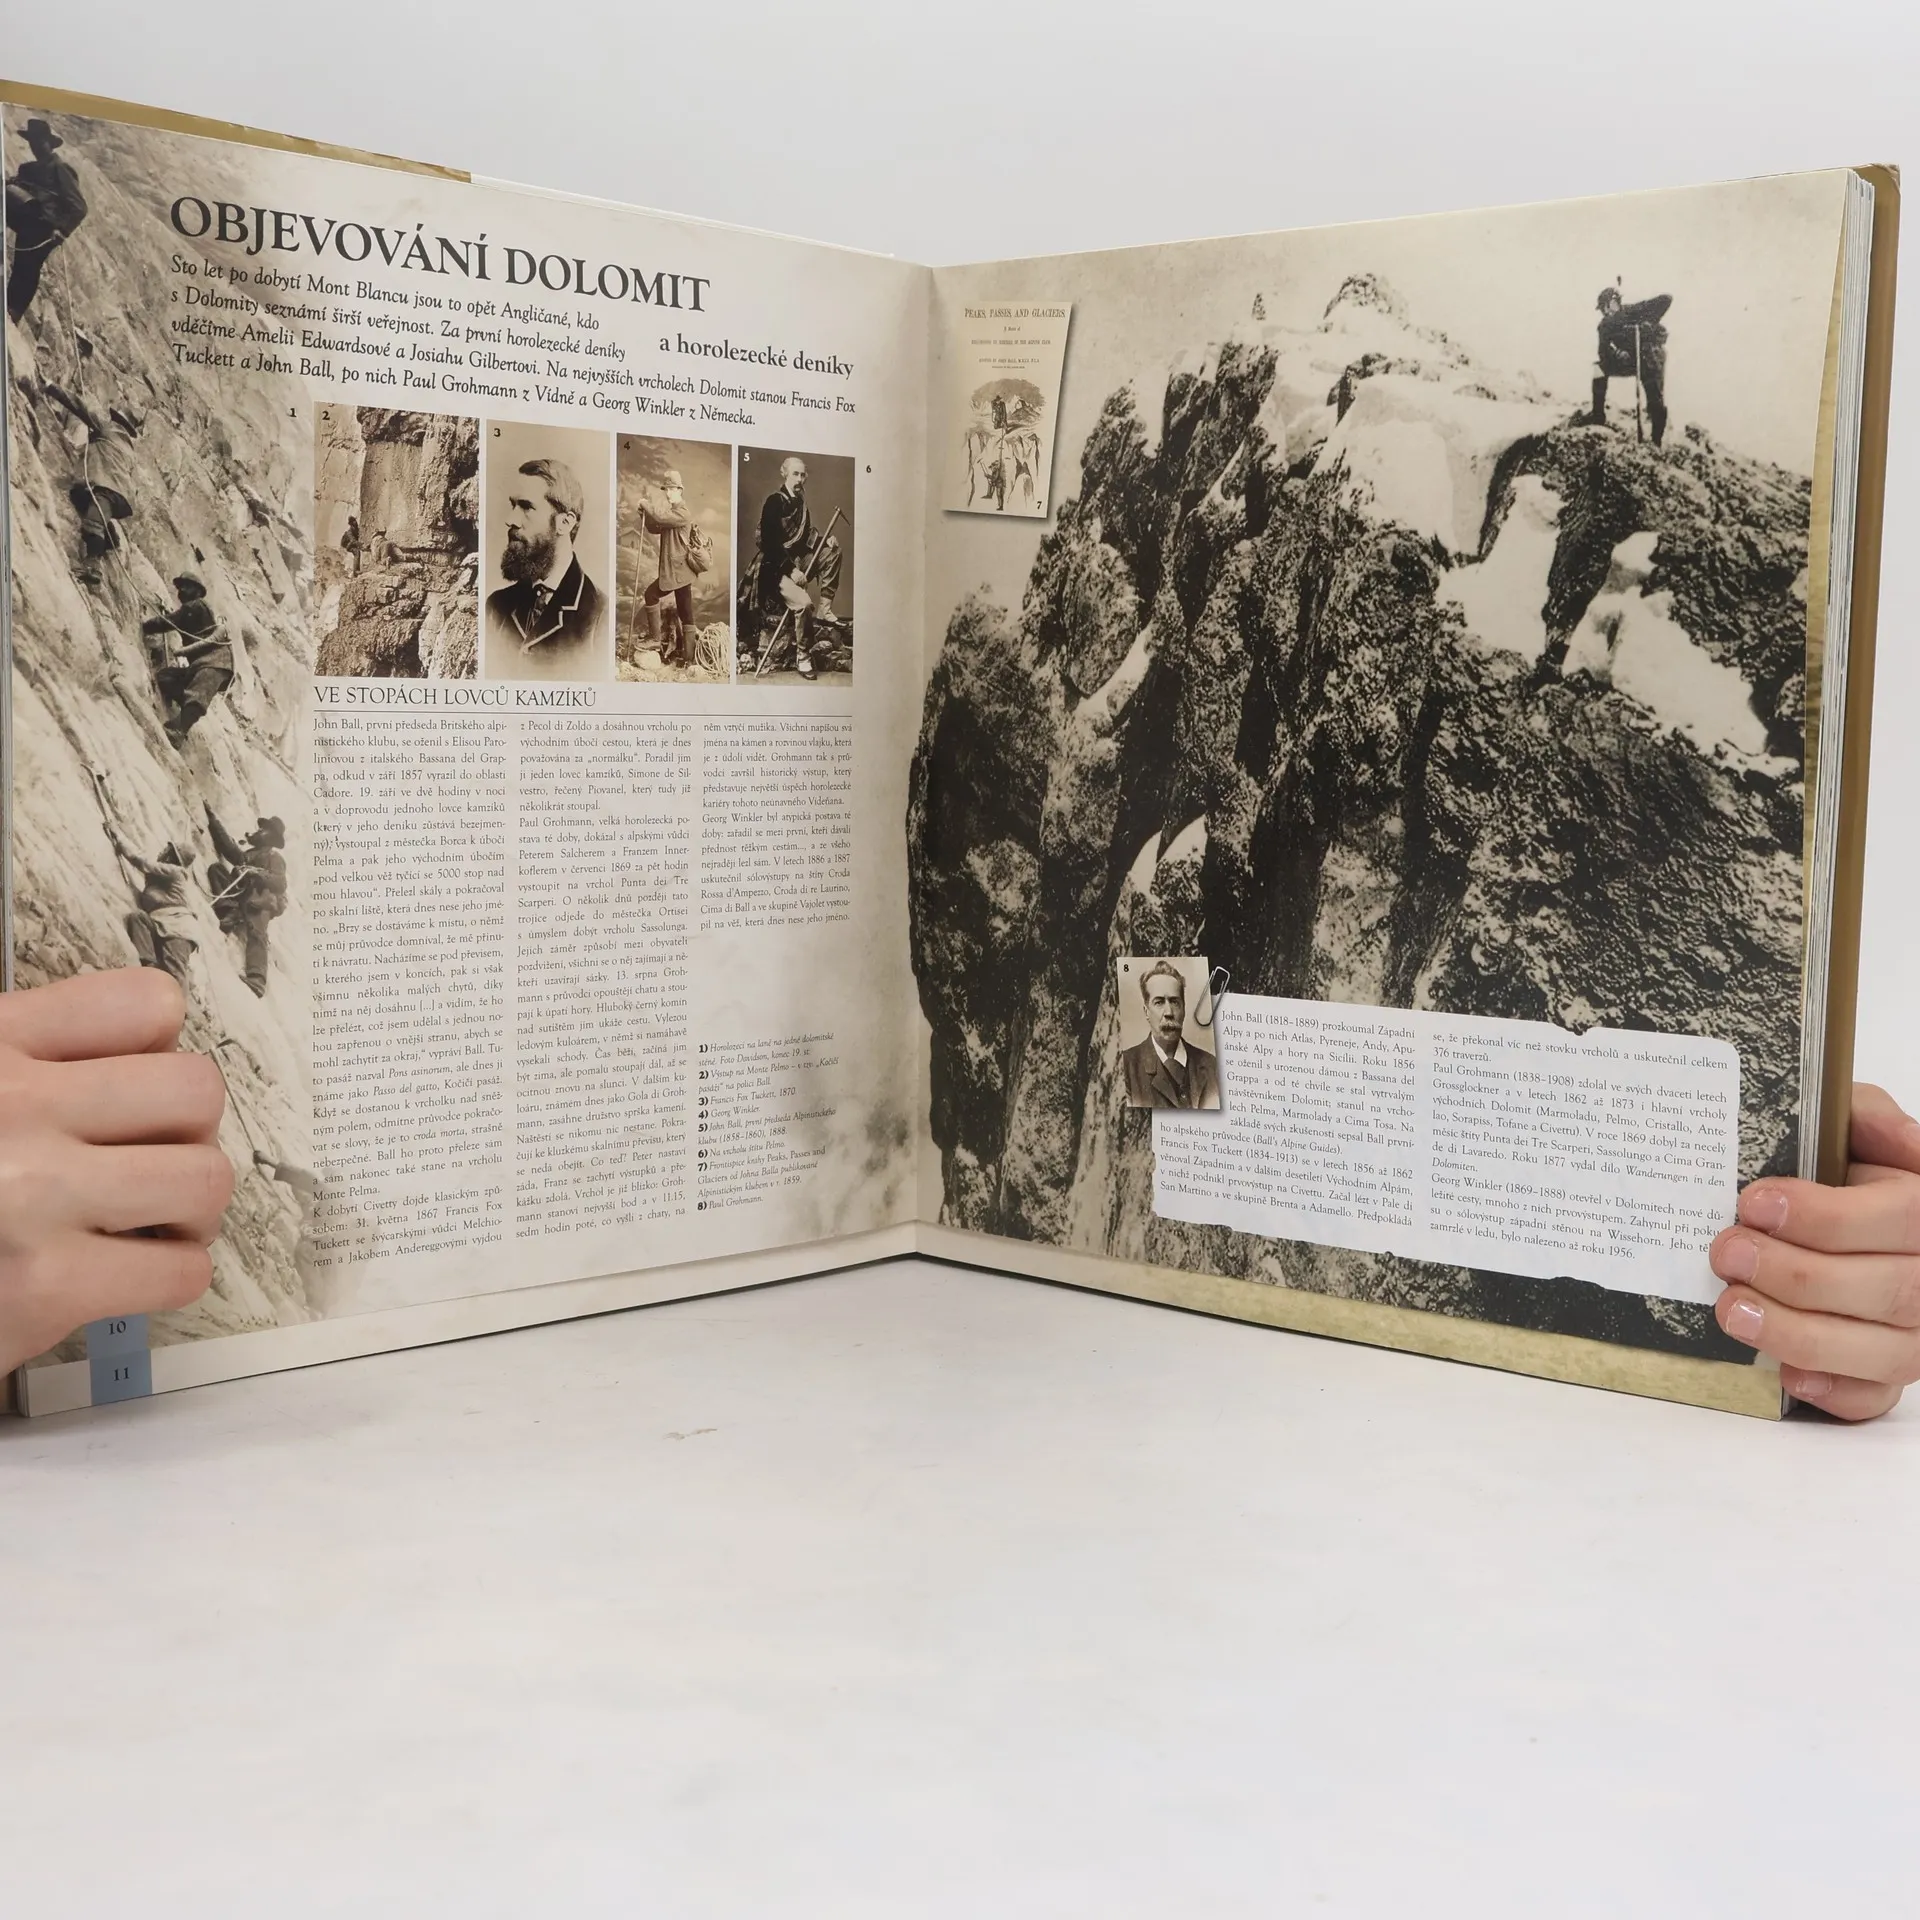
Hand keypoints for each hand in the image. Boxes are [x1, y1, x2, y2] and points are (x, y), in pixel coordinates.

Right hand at [0, 970, 231, 1377]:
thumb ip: (24, 1063)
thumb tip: (126, 1064)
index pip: (145, 1005)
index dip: (161, 1051)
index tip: (142, 1089)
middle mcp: (13, 1108)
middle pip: (195, 1091)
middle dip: (188, 1133)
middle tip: (154, 1161)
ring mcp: (32, 1195)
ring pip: (204, 1178)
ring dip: (190, 1208)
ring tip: (148, 1221)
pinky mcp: (44, 1286)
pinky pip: (180, 1270)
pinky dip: (169, 1277)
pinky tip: (124, 1275)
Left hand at [1710, 1084, 1919, 1420]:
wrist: (1841, 1216)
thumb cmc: (1849, 1170)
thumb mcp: (1854, 1127)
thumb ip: (1868, 1118)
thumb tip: (1895, 1137)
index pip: (1903, 1218)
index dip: (1827, 1216)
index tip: (1755, 1203)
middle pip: (1888, 1290)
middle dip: (1796, 1275)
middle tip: (1726, 1252)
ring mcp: (1917, 1331)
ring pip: (1882, 1353)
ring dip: (1798, 1333)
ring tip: (1731, 1308)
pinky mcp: (1888, 1371)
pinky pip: (1874, 1398)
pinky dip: (1832, 1390)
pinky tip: (1785, 1373)